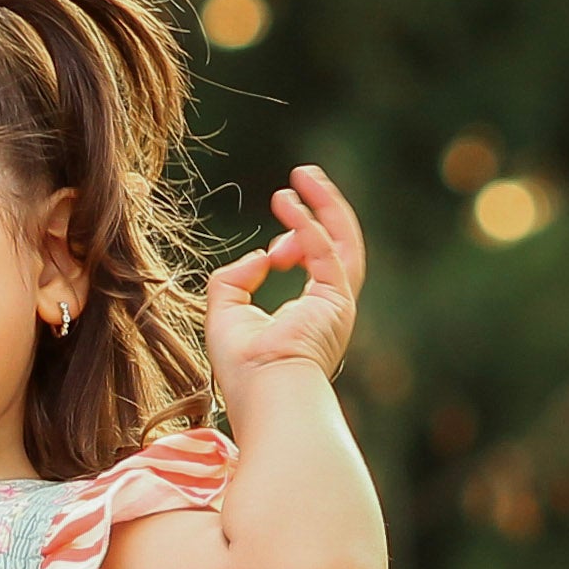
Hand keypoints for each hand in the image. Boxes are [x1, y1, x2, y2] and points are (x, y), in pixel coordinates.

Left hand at [204, 163, 363, 391]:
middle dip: (323, 210)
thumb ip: (235, 280)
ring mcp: (337, 303)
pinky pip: (325, 248)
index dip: (294, 244)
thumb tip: (259, 256)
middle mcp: (330, 309)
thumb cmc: (243, 368)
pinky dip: (306, 222)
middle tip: (304, 177)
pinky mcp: (336, 297)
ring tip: (305, 175)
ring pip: (343, 241)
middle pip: (338, 246)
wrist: (264, 393)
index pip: (316, 266)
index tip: (271, 249)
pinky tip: (287, 202)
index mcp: (310, 317)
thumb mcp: (225, 314)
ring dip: (326, 205)